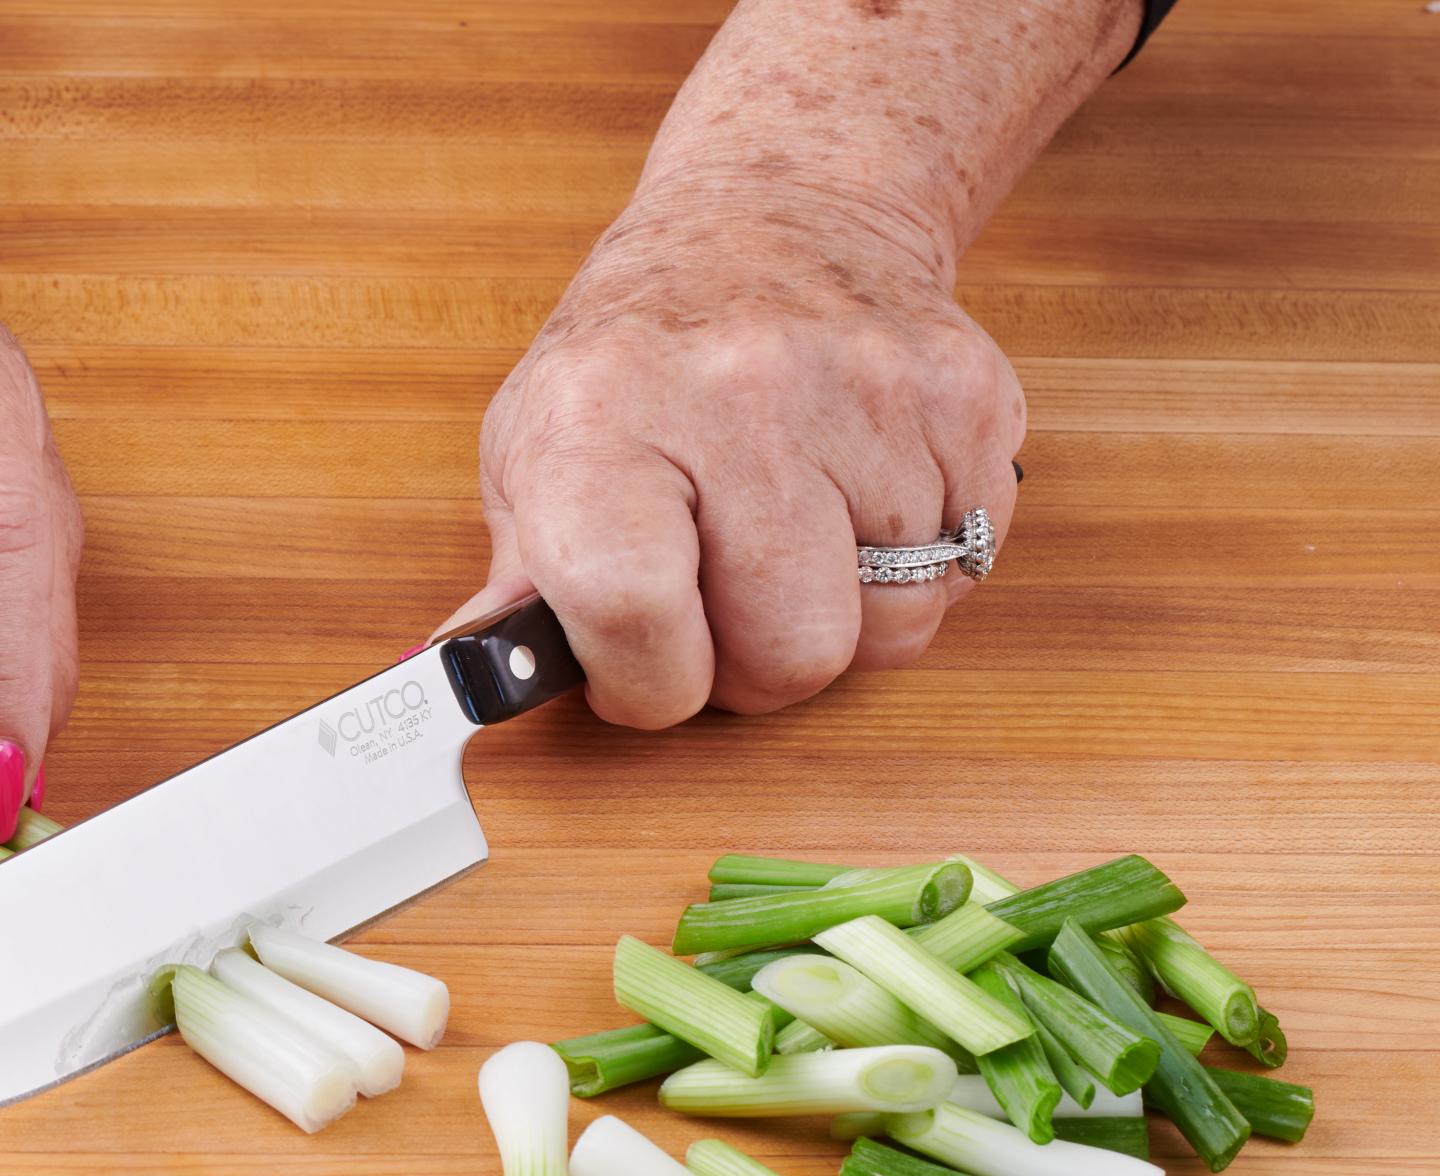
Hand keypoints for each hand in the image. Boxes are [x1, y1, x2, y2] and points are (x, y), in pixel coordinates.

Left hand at [450, 184, 1021, 727]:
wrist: (777, 213)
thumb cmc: (640, 354)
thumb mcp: (536, 445)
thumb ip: (519, 579)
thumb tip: (488, 677)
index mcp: (604, 414)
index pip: (632, 609)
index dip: (643, 683)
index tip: (640, 671)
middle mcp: (741, 392)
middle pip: (790, 653)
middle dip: (755, 666)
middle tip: (726, 603)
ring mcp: (869, 392)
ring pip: (891, 630)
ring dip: (842, 618)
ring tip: (794, 540)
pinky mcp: (967, 400)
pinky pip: (962, 574)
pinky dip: (912, 570)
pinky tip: (858, 503)